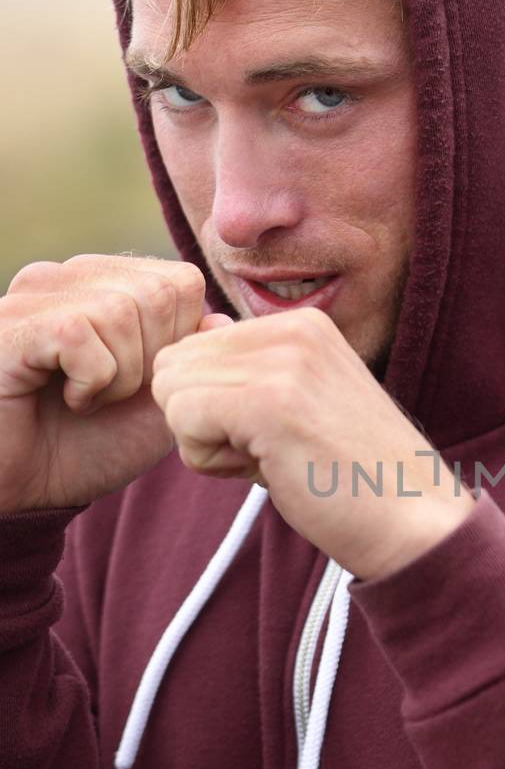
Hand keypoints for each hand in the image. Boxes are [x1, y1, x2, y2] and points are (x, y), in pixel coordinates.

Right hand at [0, 254, 211, 512]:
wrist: (20, 492)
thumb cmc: (85, 446)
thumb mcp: (156, 407)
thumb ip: (191, 361)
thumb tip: (221, 319)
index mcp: (109, 284)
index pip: (182, 282)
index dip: (180, 344)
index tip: (142, 384)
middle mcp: (72, 276)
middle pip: (161, 292)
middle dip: (154, 361)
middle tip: (113, 395)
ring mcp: (37, 293)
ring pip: (123, 310)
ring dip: (120, 377)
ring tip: (88, 400)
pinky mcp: (13, 324)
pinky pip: (81, 333)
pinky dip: (90, 381)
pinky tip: (67, 400)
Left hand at [150, 306, 476, 580]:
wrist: (412, 523)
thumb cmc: (354, 478)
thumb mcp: (300, 403)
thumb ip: (248, 370)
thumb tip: (196, 331)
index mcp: (302, 324)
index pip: (194, 347)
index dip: (213, 404)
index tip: (271, 434)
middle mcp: (292, 328)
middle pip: (174, 366)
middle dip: (201, 420)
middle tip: (266, 451)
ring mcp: (283, 361)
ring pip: (171, 392)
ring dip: (206, 443)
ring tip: (271, 460)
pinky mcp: (269, 401)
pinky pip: (183, 419)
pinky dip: (208, 460)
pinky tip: (265, 470)